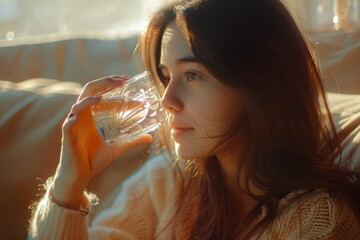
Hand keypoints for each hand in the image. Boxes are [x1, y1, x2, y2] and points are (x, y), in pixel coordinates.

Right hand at [52, 75, 152, 207]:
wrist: (80, 175)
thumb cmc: (95, 159)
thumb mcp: (118, 148)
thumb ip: (132, 140)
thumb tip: (150, 137)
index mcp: (92, 114)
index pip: (102, 92)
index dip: (115, 86)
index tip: (129, 81)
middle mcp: (82, 114)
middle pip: (91, 90)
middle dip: (106, 82)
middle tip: (124, 80)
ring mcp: (74, 122)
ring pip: (81, 101)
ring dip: (95, 95)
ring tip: (110, 93)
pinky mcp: (68, 133)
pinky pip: (71, 119)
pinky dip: (79, 112)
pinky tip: (89, 109)